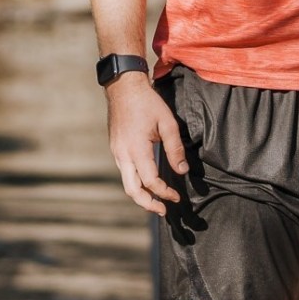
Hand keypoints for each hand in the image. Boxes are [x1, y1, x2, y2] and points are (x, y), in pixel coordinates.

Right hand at [105, 74, 187, 214]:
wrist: (123, 88)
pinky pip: (125, 172)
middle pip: (132, 190)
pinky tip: (148, 183)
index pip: (150, 181)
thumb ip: (175, 149)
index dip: (164, 192)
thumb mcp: (167, 123)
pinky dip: (136, 183)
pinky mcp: (116, 149)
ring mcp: (116, 152)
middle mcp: (122, 154)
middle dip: (147, 204)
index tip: (176, 197)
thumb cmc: (148, 103)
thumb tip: (182, 171)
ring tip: (156, 202)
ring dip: (141, 195)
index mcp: (136, 149)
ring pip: (126, 183)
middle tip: (163, 211)